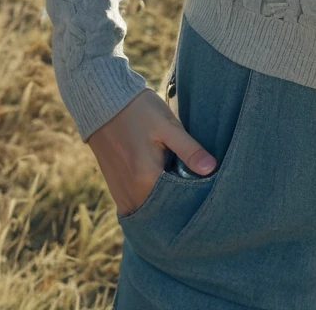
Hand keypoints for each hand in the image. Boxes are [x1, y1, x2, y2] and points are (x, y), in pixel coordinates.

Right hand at [86, 87, 217, 217]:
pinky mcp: (115, 191)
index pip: (178, 202)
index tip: (205, 187)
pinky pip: (136, 207)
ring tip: (177, 186)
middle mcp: (132, 194)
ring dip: (163, 205)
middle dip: (179, 203)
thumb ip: (189, 149)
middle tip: (192, 186)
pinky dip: (148, 203)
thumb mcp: (168, 126)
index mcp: (147, 179)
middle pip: (163, 210)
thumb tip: (211, 168)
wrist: (104, 104)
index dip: (193, 196)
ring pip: (149, 211)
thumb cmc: (140, 111)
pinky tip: (159, 189)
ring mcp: (121, 195)